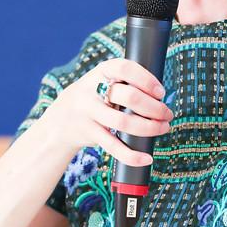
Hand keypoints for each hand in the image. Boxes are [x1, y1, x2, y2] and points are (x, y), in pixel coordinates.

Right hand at [37, 58, 171, 166]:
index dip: (146, 79)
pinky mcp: (89, 133)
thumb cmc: (93, 98)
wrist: (59, 120)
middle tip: (167, 114)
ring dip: (149, 128)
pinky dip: (132, 155)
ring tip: (163, 128)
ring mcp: (88, 112)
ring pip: (124, 122)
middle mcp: (92, 90)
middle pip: (129, 96)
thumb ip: (125, 83)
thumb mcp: (102, 81)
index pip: (125, 68)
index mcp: (100, 72)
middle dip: (154, 108)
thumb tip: (160, 96)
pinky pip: (113, 146)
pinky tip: (147, 157)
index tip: (161, 92)